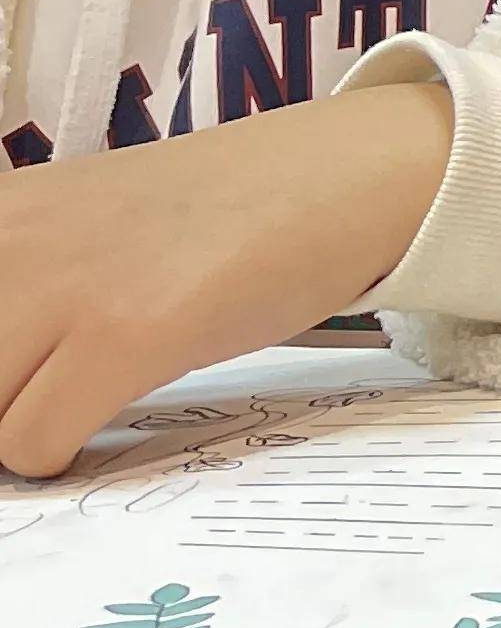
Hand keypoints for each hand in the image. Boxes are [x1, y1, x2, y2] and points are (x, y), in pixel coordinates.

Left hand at [0, 87, 453, 476]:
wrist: (340, 173)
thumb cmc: (209, 214)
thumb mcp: (72, 226)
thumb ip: (11, 283)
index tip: (17, 368)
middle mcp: (7, 241)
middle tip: (45, 389)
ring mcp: (66, 285)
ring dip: (13, 430)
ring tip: (69, 398)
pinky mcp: (130, 332)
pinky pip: (32, 444)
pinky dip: (58, 454)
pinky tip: (105, 415)